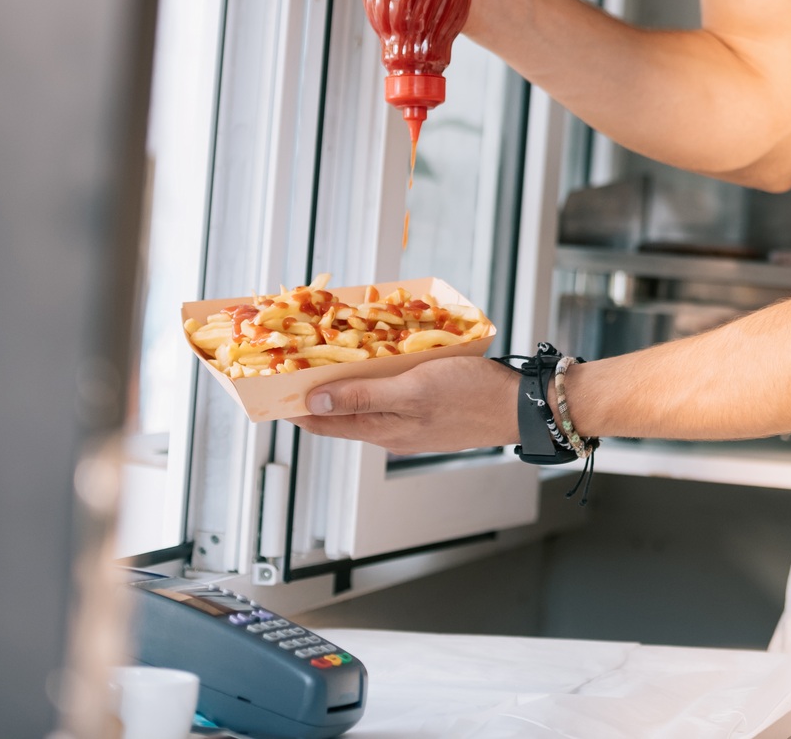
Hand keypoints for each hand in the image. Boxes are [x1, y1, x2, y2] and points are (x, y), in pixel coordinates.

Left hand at [291, 353, 520, 453]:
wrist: (521, 406)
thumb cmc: (471, 395)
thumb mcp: (412, 390)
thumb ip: (362, 397)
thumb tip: (312, 405)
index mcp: (383, 430)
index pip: (323, 423)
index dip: (293, 406)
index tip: (269, 388)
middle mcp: (392, 431)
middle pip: (342, 413)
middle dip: (316, 392)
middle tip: (295, 364)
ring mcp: (412, 423)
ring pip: (366, 404)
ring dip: (346, 384)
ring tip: (330, 358)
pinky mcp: (430, 411)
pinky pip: (390, 397)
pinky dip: (375, 380)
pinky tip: (379, 363)